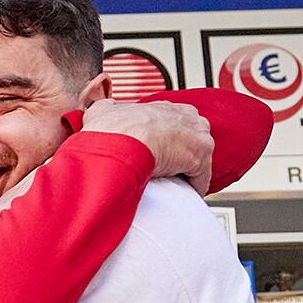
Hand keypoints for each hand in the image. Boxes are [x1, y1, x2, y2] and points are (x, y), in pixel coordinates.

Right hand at [83, 98, 213, 194]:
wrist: (123, 142)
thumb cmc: (112, 130)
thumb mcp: (101, 111)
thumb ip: (105, 109)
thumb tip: (102, 111)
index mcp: (163, 107)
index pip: (173, 123)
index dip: (166, 139)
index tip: (158, 152)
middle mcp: (184, 116)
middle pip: (190, 138)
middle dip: (181, 154)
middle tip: (165, 170)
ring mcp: (196, 134)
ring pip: (197, 158)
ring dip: (188, 171)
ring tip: (174, 186)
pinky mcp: (201, 156)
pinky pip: (200, 177)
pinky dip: (193, 187)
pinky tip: (182, 195)